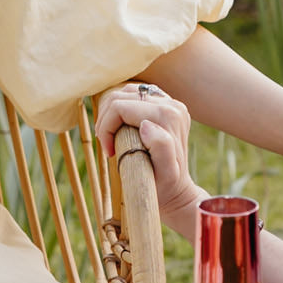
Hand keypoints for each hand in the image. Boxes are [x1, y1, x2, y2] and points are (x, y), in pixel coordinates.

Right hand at [96, 81, 203, 233]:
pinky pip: (134, 95)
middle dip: (106, 121)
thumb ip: (161, 146)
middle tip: (107, 145)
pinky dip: (122, 108)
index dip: (107, 128)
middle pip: (120, 96)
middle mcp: (171, 105)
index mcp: (168, 117)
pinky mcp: (165, 103)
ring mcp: (169, 102)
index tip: (109, 152)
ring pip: (125, 92)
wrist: (177, 190)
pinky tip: (121, 127)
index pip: (120, 107)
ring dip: (111, 113)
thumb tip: (146, 124)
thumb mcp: (165, 172)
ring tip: (112, 137)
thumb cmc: (165, 186)